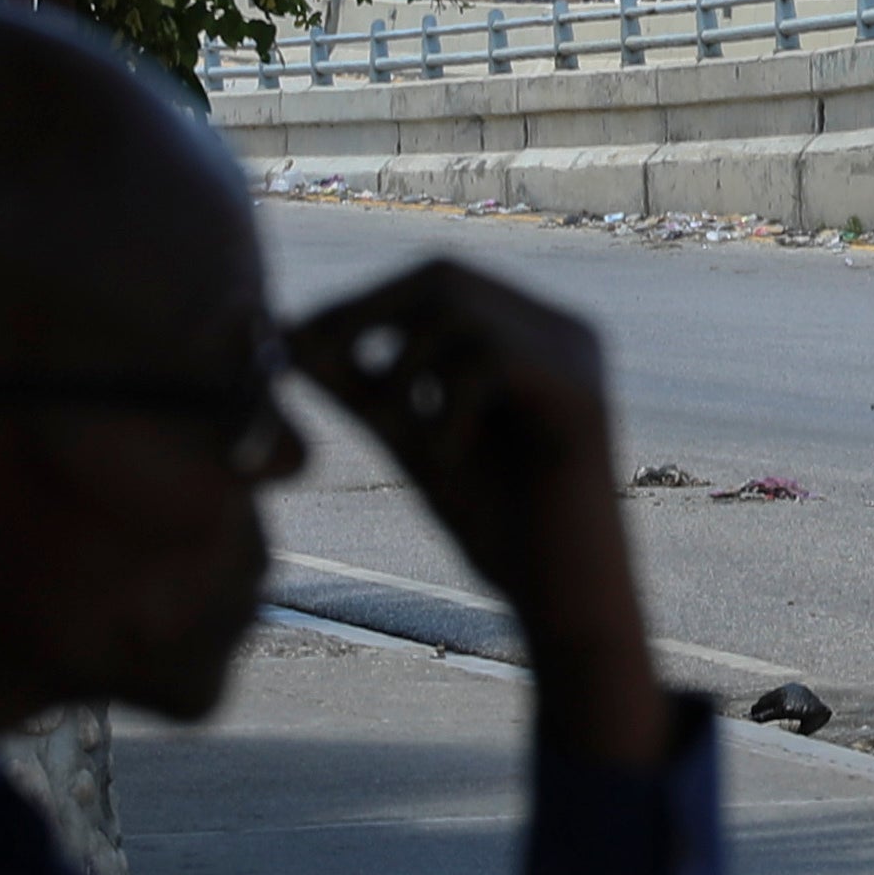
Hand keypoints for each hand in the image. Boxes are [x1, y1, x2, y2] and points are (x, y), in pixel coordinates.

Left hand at [284, 264, 672, 767]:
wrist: (565, 598)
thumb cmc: (500, 528)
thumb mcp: (414, 442)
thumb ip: (365, 390)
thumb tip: (291, 338)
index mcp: (530, 333)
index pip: (436, 282)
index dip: (361, 304)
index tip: (293, 338)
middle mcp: (562, 330)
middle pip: (445, 277)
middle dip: (366, 315)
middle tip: (310, 358)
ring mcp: (577, 355)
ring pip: (460, 312)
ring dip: (403, 374)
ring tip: (399, 439)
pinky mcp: (581, 394)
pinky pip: (487, 361)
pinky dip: (444, 407)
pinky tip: (444, 459)